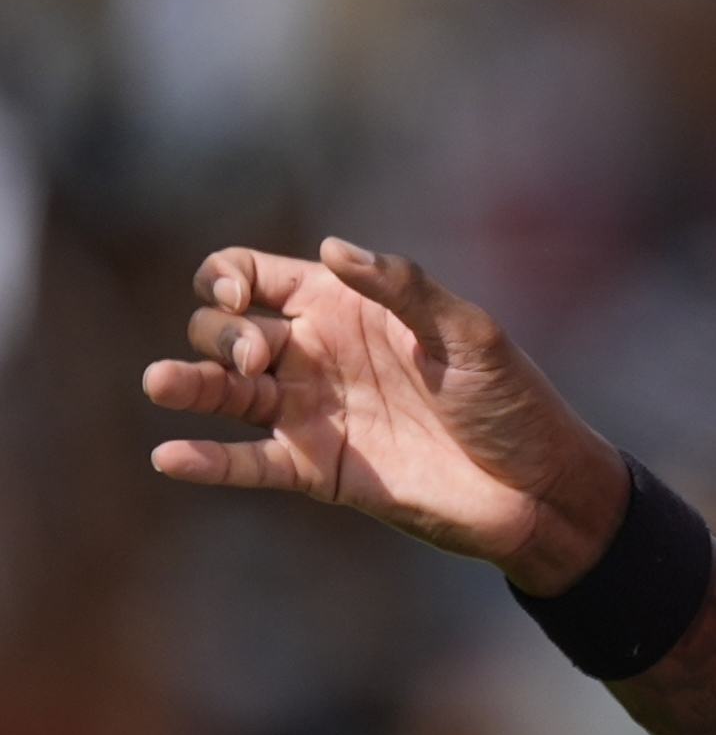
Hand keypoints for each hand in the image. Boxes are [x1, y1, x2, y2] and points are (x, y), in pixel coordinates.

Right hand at [140, 239, 629, 590]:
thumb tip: (334, 249)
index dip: (230, 276)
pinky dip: (207, 461)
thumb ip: (405, 289)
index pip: (258, 277)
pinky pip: (248, 463)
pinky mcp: (316, 470)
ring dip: (189, 385)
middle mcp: (317, 356)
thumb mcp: (470, 334)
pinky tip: (170, 456)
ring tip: (160, 382)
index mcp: (348, 309)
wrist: (537, 485)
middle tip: (259, 356)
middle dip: (223, 335)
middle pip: (228, 332)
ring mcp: (312, 414)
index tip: (241, 294)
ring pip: (226, 393)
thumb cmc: (512, 399)